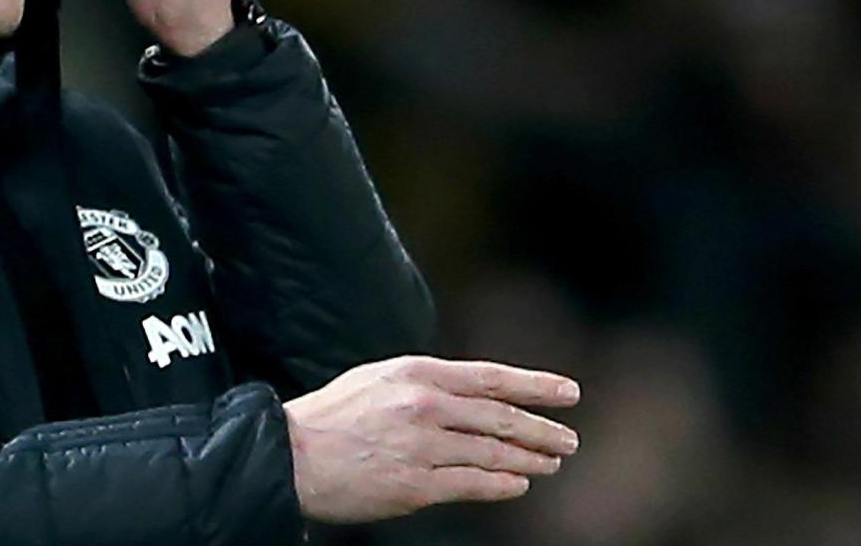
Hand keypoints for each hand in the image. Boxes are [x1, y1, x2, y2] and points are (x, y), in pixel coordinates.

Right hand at [282, 356, 580, 523]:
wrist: (292, 454)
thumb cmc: (331, 416)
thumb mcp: (377, 379)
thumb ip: (423, 383)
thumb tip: (469, 394)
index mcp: (415, 373)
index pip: (490, 378)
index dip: (535, 386)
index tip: (568, 393)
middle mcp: (425, 407)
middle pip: (501, 418)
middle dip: (542, 430)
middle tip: (568, 439)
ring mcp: (423, 447)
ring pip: (494, 453)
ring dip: (530, 459)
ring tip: (550, 462)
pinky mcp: (417, 486)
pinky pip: (474, 484)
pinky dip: (504, 483)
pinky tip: (518, 483)